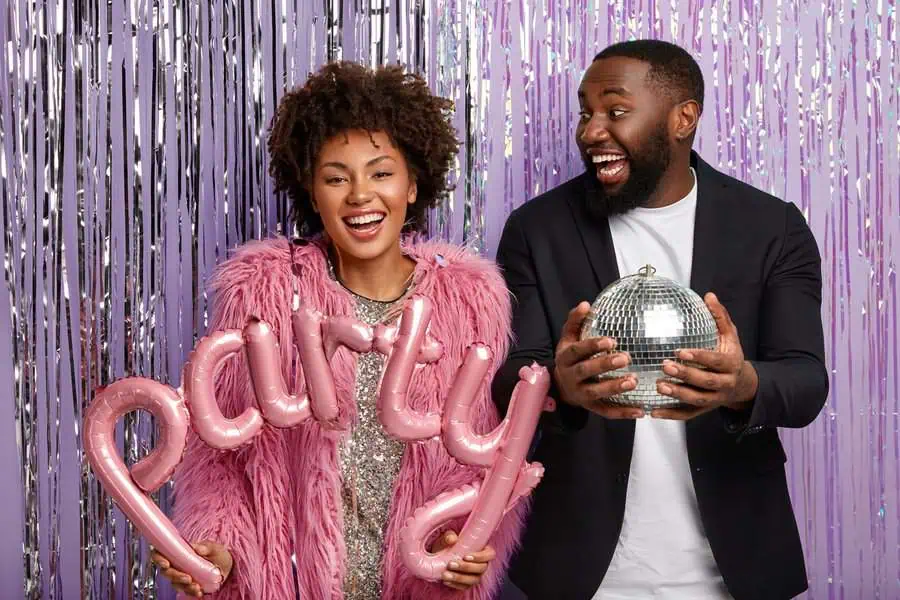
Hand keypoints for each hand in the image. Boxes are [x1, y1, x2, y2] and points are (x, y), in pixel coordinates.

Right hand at [150, 541, 232, 596]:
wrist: (227, 566)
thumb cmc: (218, 553)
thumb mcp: (214, 547)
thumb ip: (206, 547)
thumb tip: (198, 548)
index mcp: (180, 551)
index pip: (162, 553)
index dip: (159, 558)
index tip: (166, 564)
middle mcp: (178, 564)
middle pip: (166, 571)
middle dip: (175, 576)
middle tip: (187, 578)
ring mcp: (182, 575)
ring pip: (174, 583)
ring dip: (184, 586)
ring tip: (196, 586)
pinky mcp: (188, 585)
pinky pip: (185, 590)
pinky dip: (191, 592)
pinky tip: (199, 592)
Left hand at [431, 531, 495, 590]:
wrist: (440, 556)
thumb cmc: (449, 545)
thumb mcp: (448, 538)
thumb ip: (450, 536)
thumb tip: (451, 539)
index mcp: (483, 550)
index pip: (490, 555)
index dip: (480, 557)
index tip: (466, 556)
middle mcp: (482, 564)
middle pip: (481, 568)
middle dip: (466, 567)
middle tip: (451, 564)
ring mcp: (476, 575)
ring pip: (473, 579)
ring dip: (459, 578)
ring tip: (445, 575)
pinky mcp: (468, 584)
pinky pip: (464, 587)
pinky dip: (455, 584)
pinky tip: (446, 581)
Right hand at [553, 302, 642, 418]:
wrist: (561, 387)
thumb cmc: (571, 357)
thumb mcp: (568, 339)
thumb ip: (575, 321)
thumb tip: (585, 304)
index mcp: (565, 357)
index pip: (577, 351)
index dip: (592, 346)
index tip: (611, 340)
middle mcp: (570, 376)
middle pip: (585, 371)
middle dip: (604, 365)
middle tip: (625, 358)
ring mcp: (580, 394)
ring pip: (596, 393)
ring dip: (614, 387)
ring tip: (633, 381)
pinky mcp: (591, 408)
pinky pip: (606, 411)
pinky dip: (623, 413)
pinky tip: (640, 410)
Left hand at [653, 293, 757, 419]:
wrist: (742, 385)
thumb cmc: (730, 355)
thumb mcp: (730, 336)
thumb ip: (720, 317)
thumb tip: (709, 295)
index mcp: (731, 365)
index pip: (715, 362)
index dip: (699, 357)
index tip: (680, 351)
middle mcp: (724, 384)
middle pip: (705, 382)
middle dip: (685, 375)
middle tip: (665, 366)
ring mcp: (714, 399)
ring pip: (696, 400)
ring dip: (677, 394)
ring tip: (659, 386)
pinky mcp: (703, 409)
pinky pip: (687, 415)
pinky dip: (670, 415)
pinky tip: (653, 412)